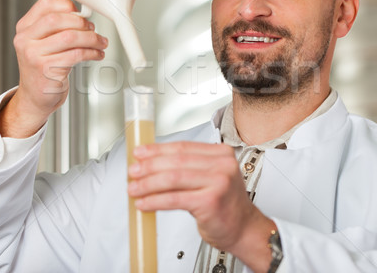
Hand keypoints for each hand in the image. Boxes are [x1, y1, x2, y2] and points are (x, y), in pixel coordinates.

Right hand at [0, 0, 107, 137]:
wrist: (36, 98)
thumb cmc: (44, 67)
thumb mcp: (43, 40)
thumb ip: (52, 18)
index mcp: (24, 28)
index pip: (45, 4)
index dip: (68, 4)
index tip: (81, 12)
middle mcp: (25, 40)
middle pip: (58, 19)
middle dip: (82, 22)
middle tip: (93, 29)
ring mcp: (34, 56)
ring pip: (70, 37)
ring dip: (92, 38)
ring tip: (100, 42)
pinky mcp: (47, 71)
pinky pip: (76, 55)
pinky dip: (92, 52)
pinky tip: (97, 54)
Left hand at [127, 141, 275, 271]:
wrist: (244, 228)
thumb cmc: (225, 204)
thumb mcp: (211, 177)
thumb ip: (188, 167)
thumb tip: (152, 163)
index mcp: (221, 154)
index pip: (183, 147)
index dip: (157, 149)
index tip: (140, 153)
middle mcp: (222, 165)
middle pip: (177, 161)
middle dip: (149, 166)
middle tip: (133, 171)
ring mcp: (218, 183)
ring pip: (173, 178)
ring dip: (148, 184)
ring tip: (134, 188)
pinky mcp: (210, 202)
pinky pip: (175, 199)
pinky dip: (155, 201)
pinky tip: (144, 203)